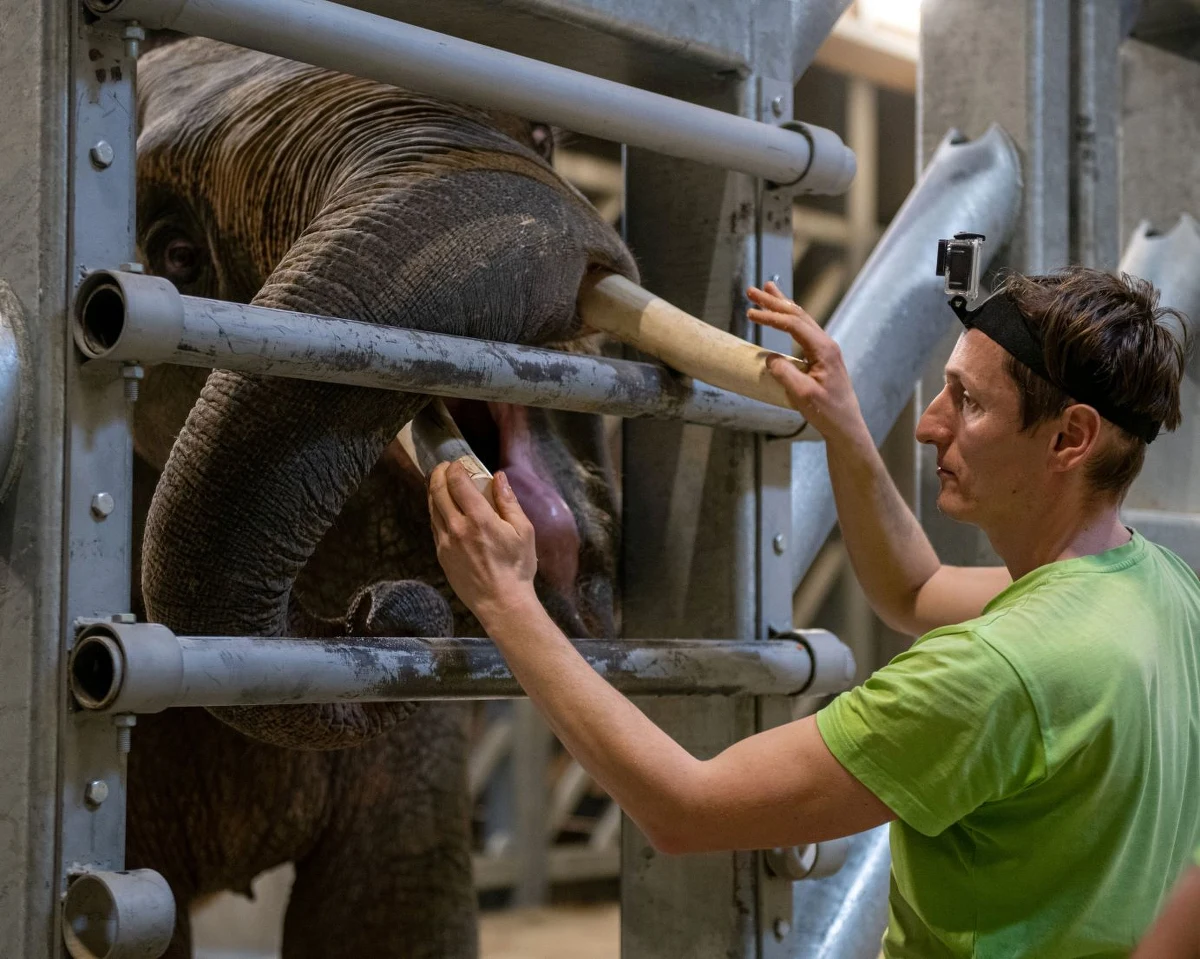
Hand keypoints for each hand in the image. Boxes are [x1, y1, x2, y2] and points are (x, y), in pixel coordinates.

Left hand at [428, 462, 538, 626]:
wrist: (501, 602)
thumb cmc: (517, 567)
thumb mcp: (523, 531)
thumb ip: (509, 502)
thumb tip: (499, 477)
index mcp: (479, 520)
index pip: (457, 484)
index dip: (454, 468)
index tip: (458, 463)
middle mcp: (457, 529)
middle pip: (438, 492)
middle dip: (439, 474)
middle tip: (444, 468)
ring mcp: (445, 543)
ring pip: (432, 509)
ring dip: (434, 492)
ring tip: (441, 484)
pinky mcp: (441, 555)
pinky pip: (434, 526)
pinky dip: (436, 512)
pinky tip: (443, 509)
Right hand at [746, 281, 868, 447]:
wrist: (845, 425)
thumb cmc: (827, 412)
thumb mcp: (803, 394)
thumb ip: (784, 373)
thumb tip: (769, 358)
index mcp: (823, 349)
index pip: (793, 325)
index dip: (770, 318)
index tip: (750, 314)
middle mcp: (826, 344)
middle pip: (797, 315)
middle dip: (774, 302)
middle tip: (753, 290)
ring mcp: (825, 349)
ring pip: (801, 319)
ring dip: (782, 305)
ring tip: (767, 290)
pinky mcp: (821, 357)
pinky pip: (803, 330)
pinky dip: (789, 318)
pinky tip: (782, 313)